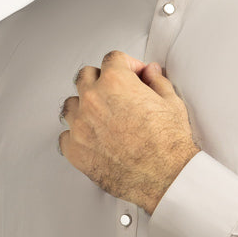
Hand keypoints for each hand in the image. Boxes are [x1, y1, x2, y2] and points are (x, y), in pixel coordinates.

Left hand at [58, 50, 199, 213]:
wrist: (165, 177)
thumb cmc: (169, 144)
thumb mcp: (171, 103)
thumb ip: (157, 82)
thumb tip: (151, 72)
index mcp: (116, 82)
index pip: (113, 59)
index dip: (127, 65)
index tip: (134, 76)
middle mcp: (93, 100)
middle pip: (86, 76)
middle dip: (102, 80)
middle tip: (116, 92)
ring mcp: (80, 125)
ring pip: (71, 104)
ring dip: (84, 106)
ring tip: (101, 116)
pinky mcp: (75, 150)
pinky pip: (65, 136)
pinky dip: (77, 136)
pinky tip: (92, 139)